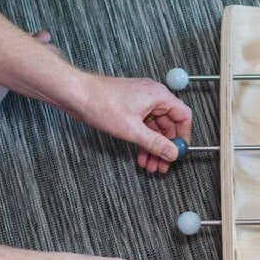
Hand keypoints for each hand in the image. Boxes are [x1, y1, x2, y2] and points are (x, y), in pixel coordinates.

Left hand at [74, 74, 191, 171]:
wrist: (76, 94)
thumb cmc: (101, 102)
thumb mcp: (132, 129)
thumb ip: (155, 143)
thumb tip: (172, 152)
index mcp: (158, 96)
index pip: (183, 115)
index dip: (184, 135)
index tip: (180, 151)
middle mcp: (152, 97)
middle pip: (169, 125)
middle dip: (166, 147)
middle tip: (163, 164)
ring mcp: (141, 103)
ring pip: (155, 129)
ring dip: (153, 147)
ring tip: (150, 164)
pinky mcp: (130, 109)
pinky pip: (143, 127)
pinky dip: (143, 141)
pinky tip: (140, 155)